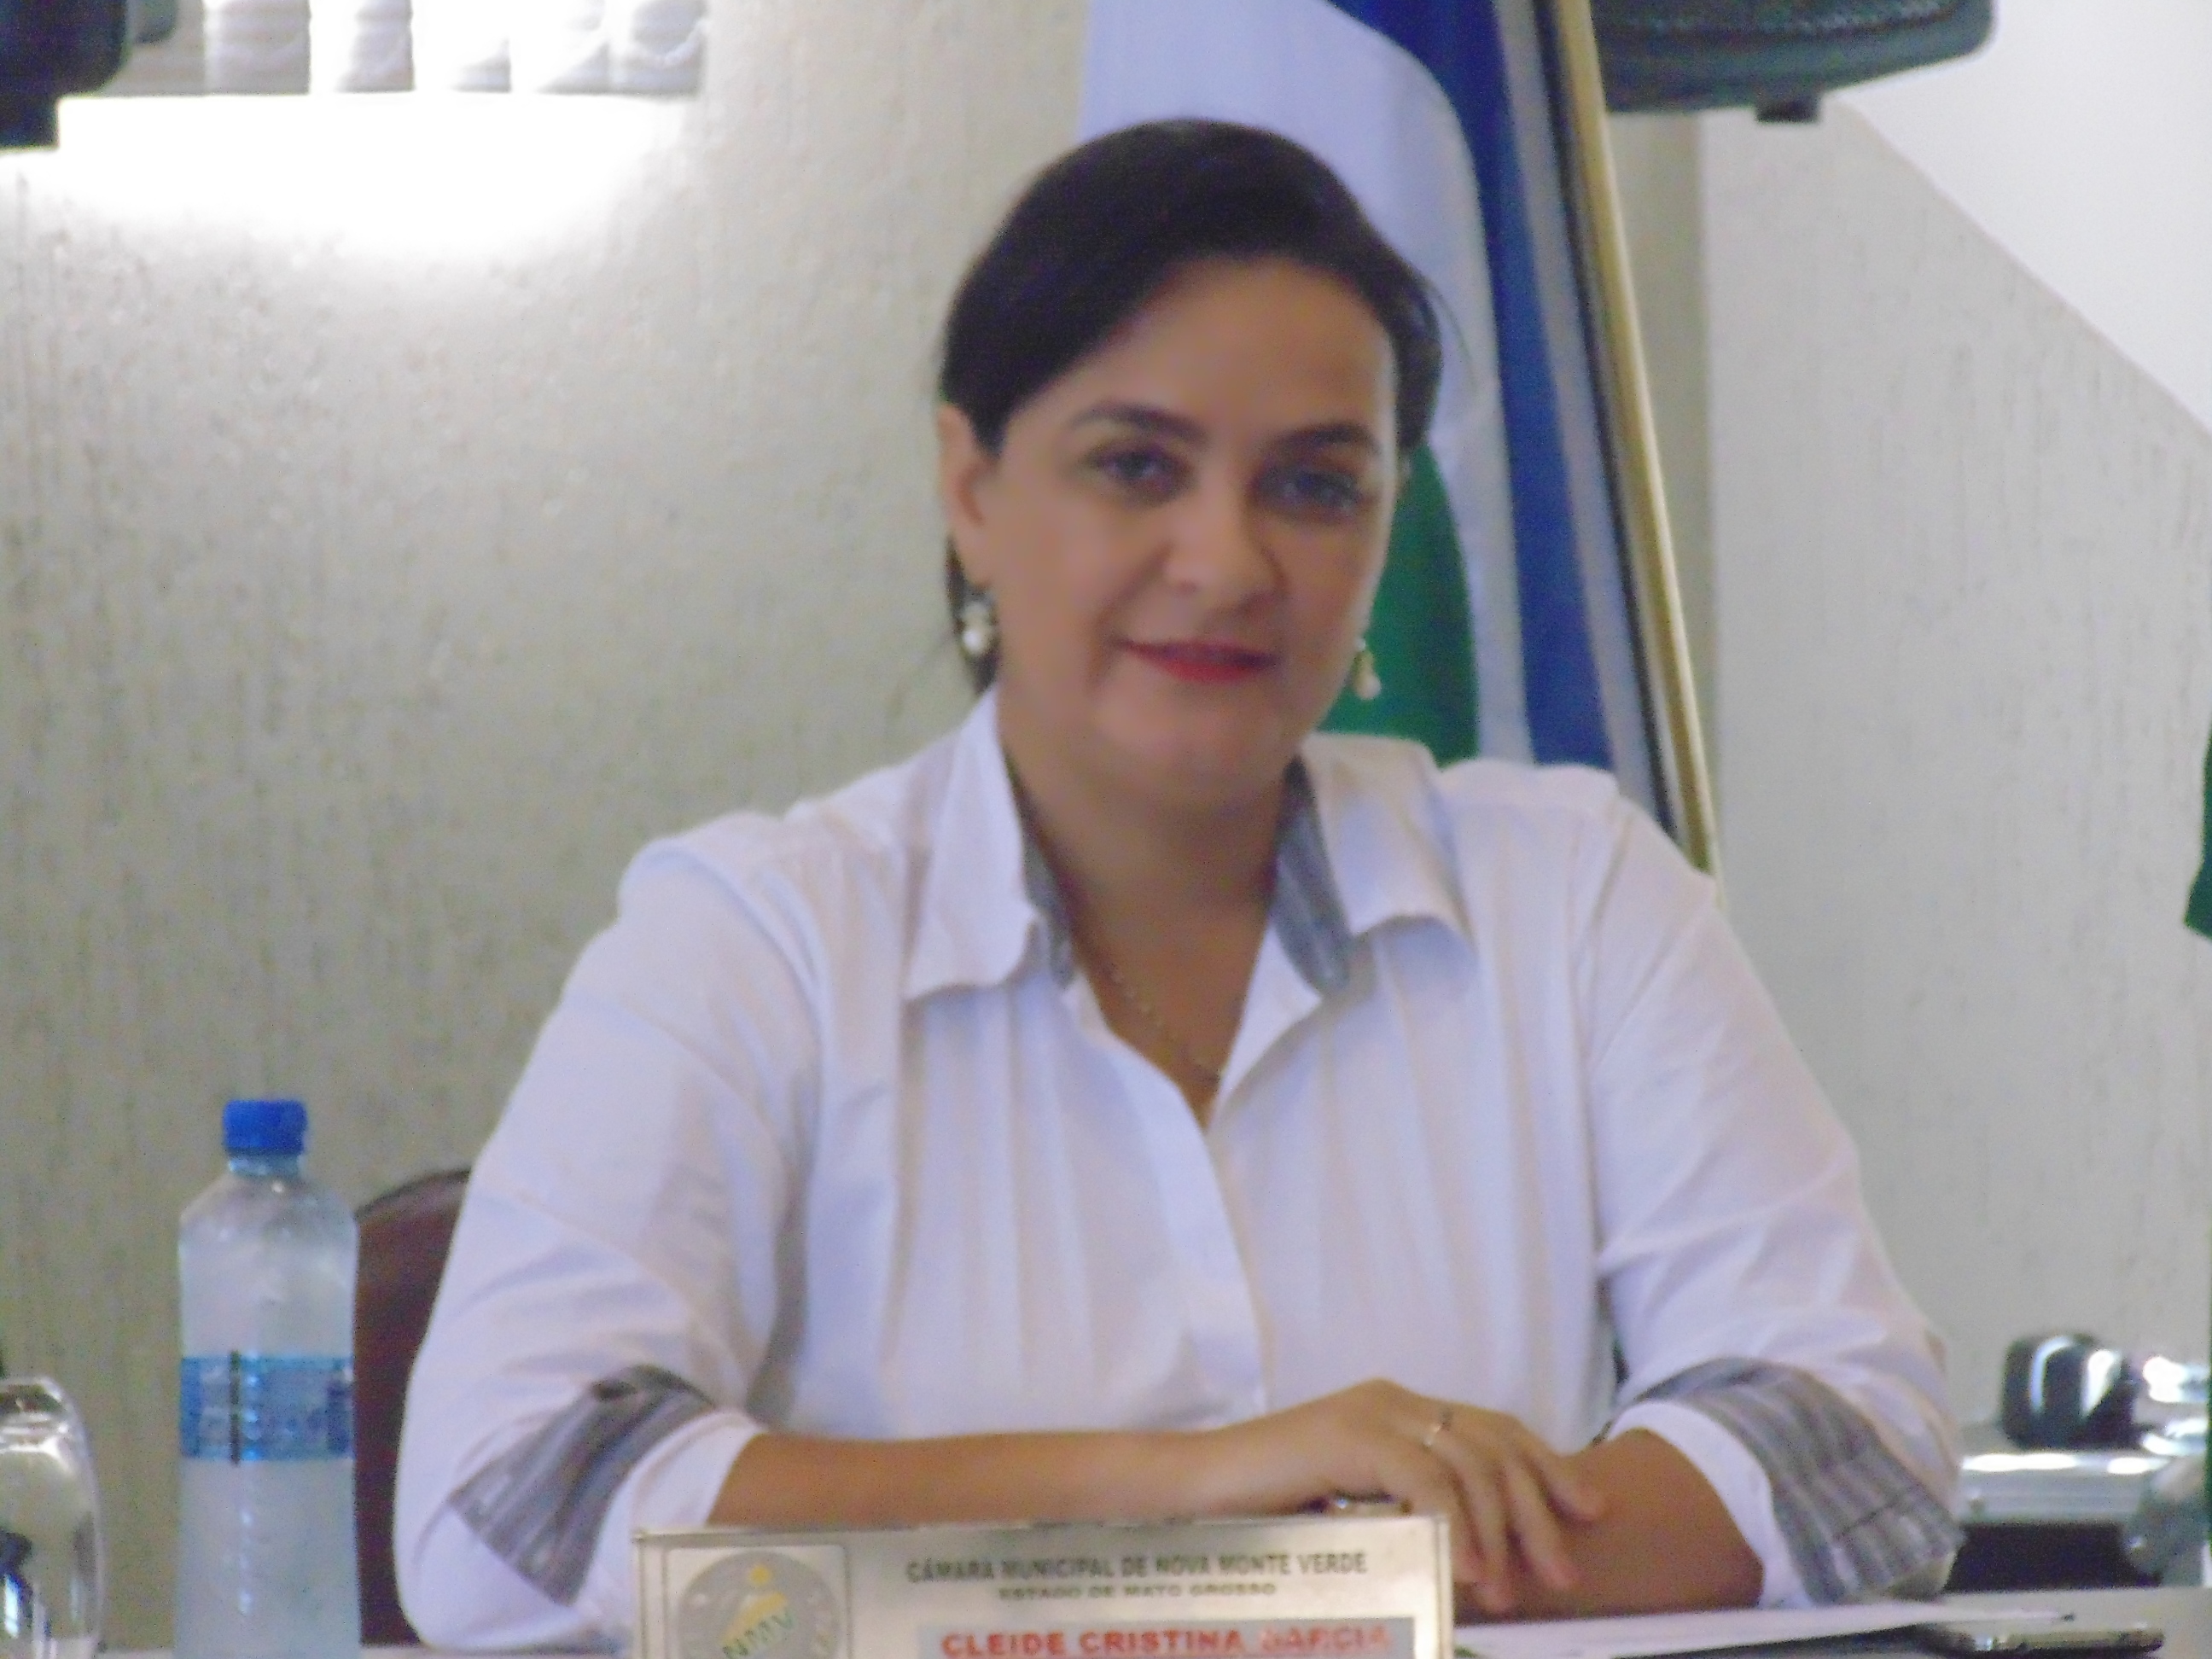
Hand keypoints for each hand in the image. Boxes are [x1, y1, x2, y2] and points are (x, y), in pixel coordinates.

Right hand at [1191, 1380, 1605, 1614]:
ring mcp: (1371, 1413)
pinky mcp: (1348, 1436)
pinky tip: (1467, 1569)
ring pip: (1469, 1461)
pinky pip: (1423, 1478)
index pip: (1495, 1429)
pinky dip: (1454, 1525)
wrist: (1190, 1492)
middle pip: (1495, 1443)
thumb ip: (1407, 1516)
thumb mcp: (1356, 1510)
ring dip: (1502, 1528)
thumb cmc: (1265, 1512)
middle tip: (1562, 1569)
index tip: (1588, 1512)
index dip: (1547, 1467)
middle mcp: (1394, 1400)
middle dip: (1540, 1506)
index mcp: (1399, 1410)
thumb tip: (1475, 1563)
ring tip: (1515, 1588)